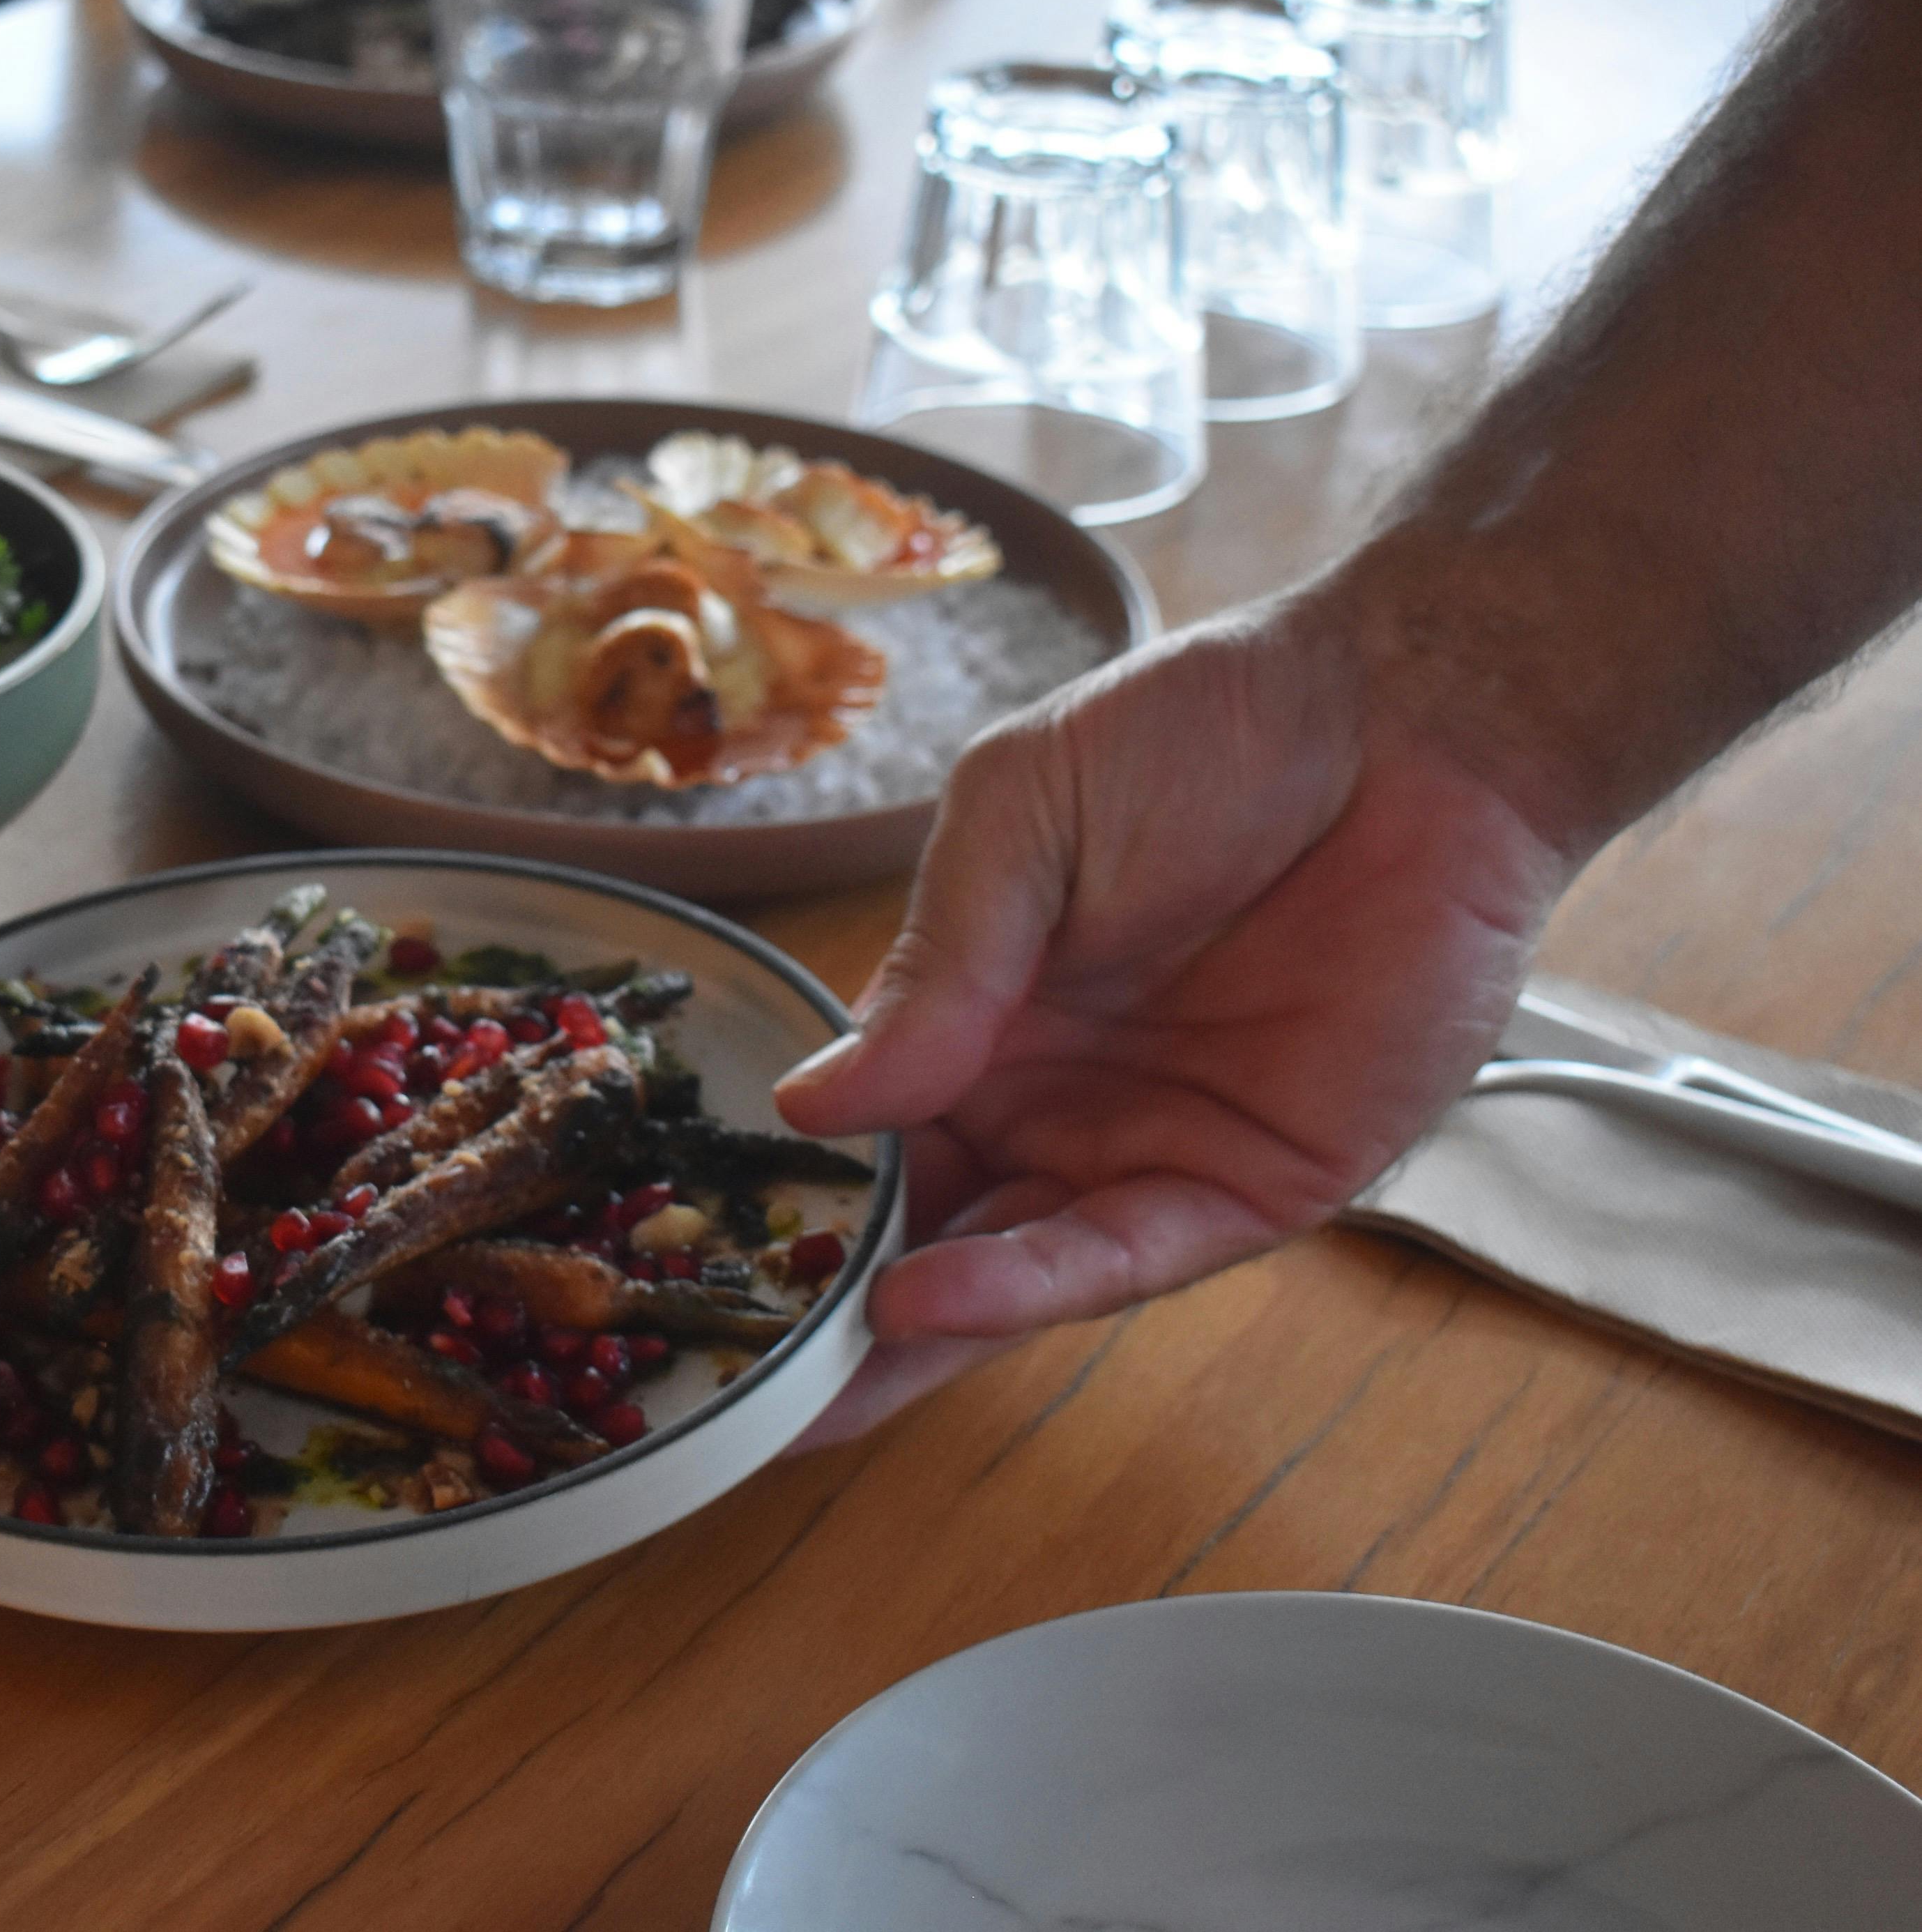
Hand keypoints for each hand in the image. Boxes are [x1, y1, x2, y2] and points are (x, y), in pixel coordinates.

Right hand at [775, 591, 1575, 1445]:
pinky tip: (931, 1303)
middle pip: (927, 1228)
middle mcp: (1056, 1099)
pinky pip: (1126, 1253)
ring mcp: (1149, 1148)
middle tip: (730, 1394)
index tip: (702, 1263)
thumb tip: (812, 1102)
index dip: (796, 1199)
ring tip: (806, 1392)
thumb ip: (935, 968)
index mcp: (984, 1013)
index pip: (870, 1136)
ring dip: (909, 1334)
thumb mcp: (1022, 819)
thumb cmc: (1207, 734)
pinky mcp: (1257, 1184)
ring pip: (1012, 1269)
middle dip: (833, 1313)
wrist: (1411, 720)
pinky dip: (1029, 1289)